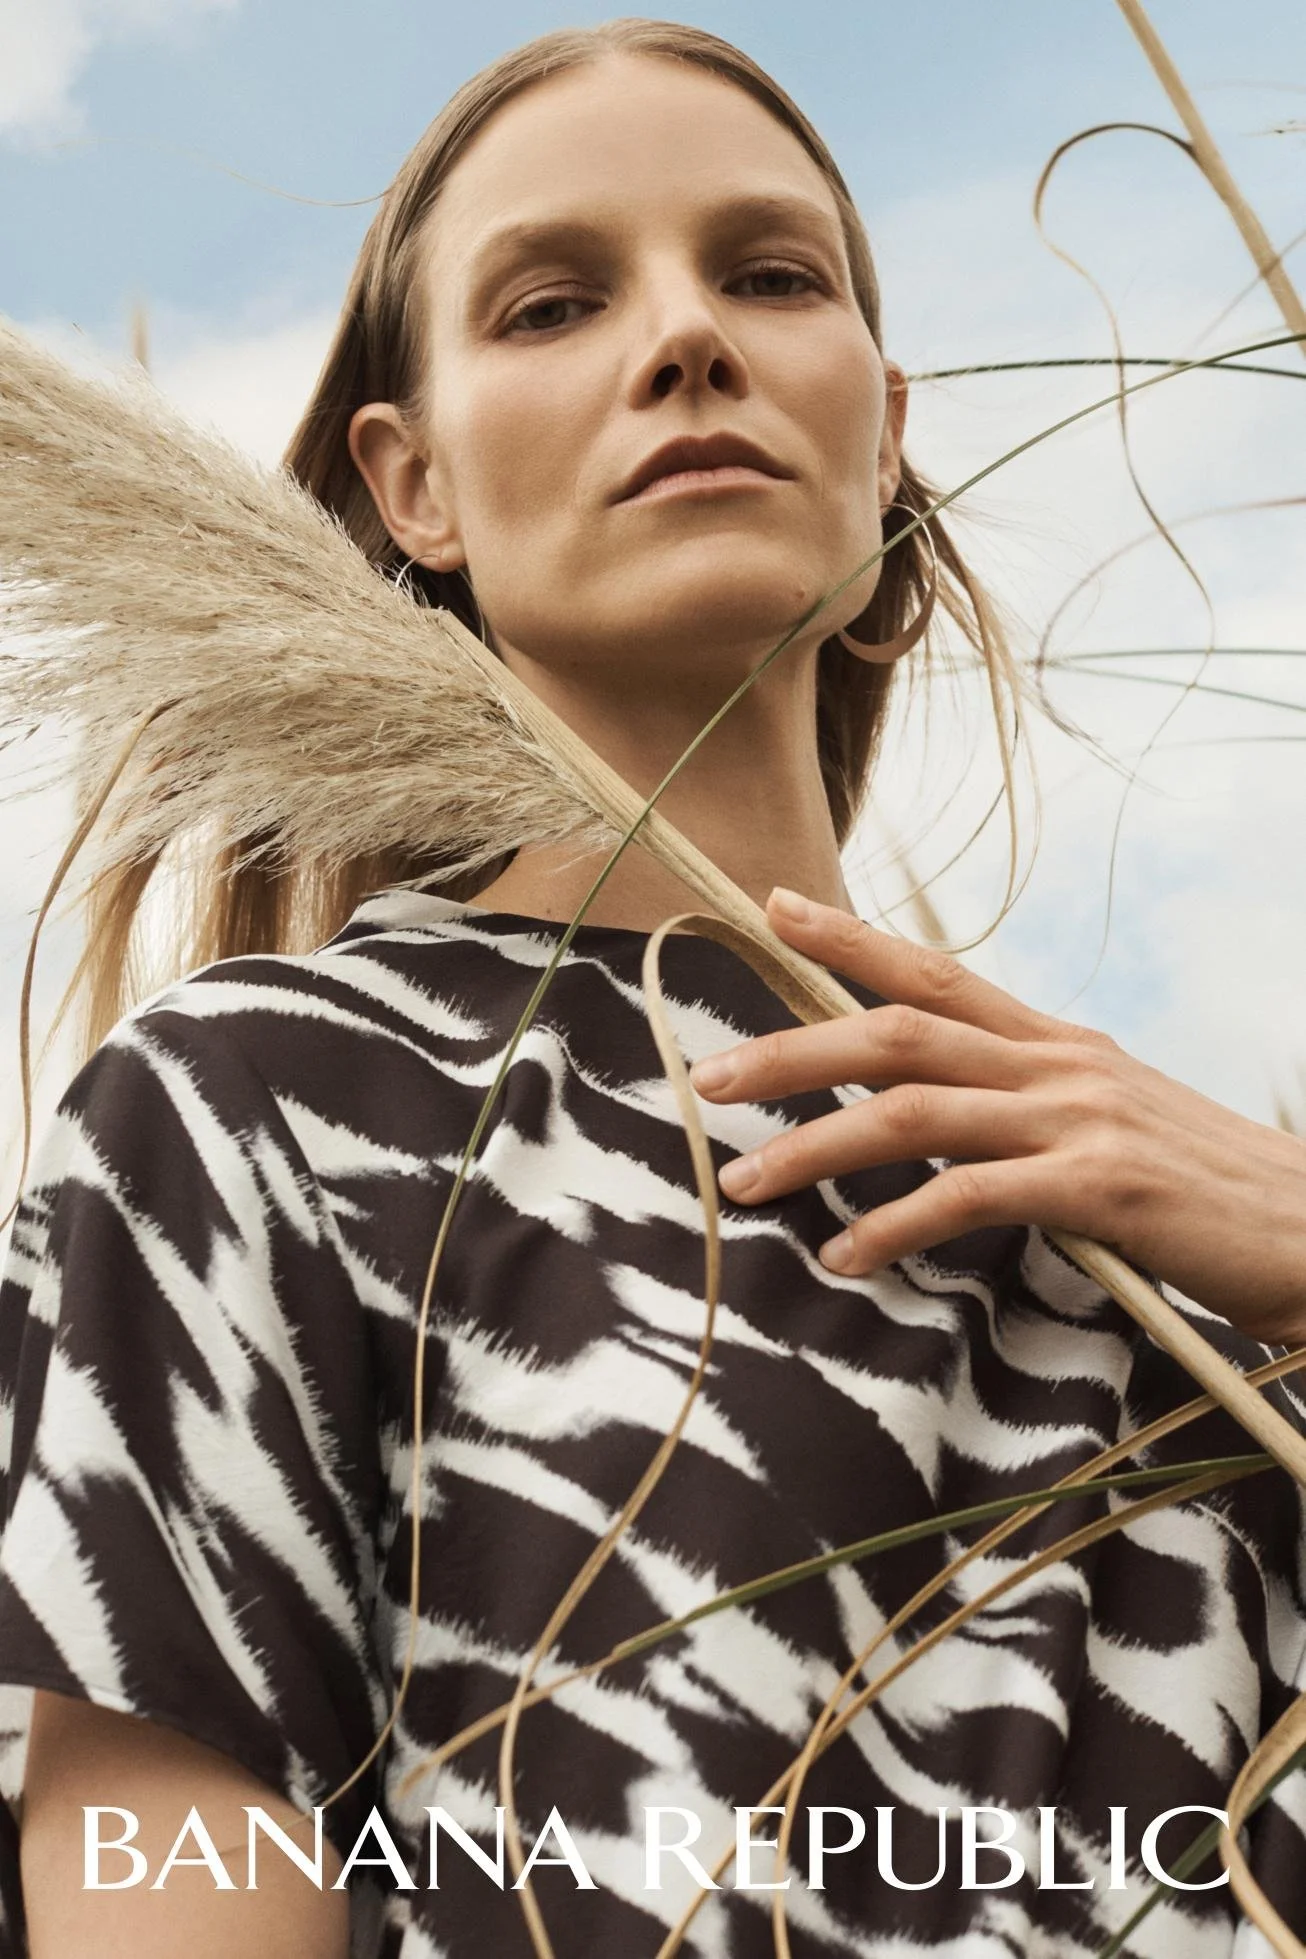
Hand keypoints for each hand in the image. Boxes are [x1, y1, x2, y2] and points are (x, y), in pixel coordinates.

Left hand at [688, 887, 1305, 1345]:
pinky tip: (846, 1256)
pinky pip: (970, 1198)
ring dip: (815, 1145)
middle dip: (794, 1049)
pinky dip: (895, 1225)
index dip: (851, 937)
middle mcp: (1060, 1065)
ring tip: (742, 1181)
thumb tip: (949, 1128)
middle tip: (709, 1078)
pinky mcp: (1101, 1188)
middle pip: (898, 1033)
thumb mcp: (1114, 1127)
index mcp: (1059, 1046)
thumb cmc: (1210, 1194)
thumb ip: (1032, 1113)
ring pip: (914, 1111)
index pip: (936, 972)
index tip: (773, 907)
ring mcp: (1079, 1121)